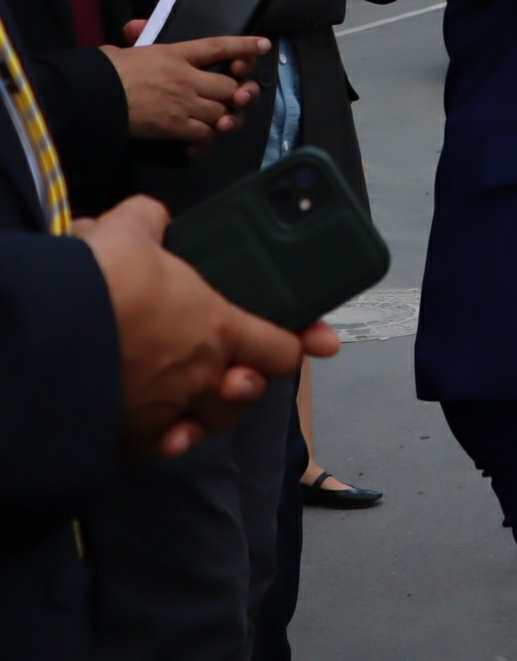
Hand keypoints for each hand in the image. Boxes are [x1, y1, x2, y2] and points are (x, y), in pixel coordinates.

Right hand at [75, 196, 340, 458]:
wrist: (49, 330)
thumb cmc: (105, 278)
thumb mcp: (132, 230)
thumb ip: (152, 221)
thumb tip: (153, 216)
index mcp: (220, 327)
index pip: (281, 347)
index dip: (299, 343)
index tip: (320, 342)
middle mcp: (203, 375)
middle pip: (245, 392)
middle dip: (247, 383)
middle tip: (237, 371)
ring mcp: (167, 409)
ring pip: (207, 423)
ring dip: (210, 413)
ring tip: (196, 401)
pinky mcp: (129, 435)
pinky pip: (161, 446)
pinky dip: (167, 440)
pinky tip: (164, 431)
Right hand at [103, 28, 269, 143]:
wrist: (91, 97)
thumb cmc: (106, 72)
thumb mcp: (125, 49)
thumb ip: (138, 37)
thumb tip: (136, 26)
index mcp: (176, 54)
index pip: (219, 46)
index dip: (245, 45)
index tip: (265, 45)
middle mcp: (187, 78)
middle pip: (229, 86)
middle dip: (238, 93)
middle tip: (239, 97)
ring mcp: (183, 104)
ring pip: (222, 112)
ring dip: (225, 117)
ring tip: (222, 119)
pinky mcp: (175, 128)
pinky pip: (204, 135)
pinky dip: (207, 139)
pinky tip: (202, 140)